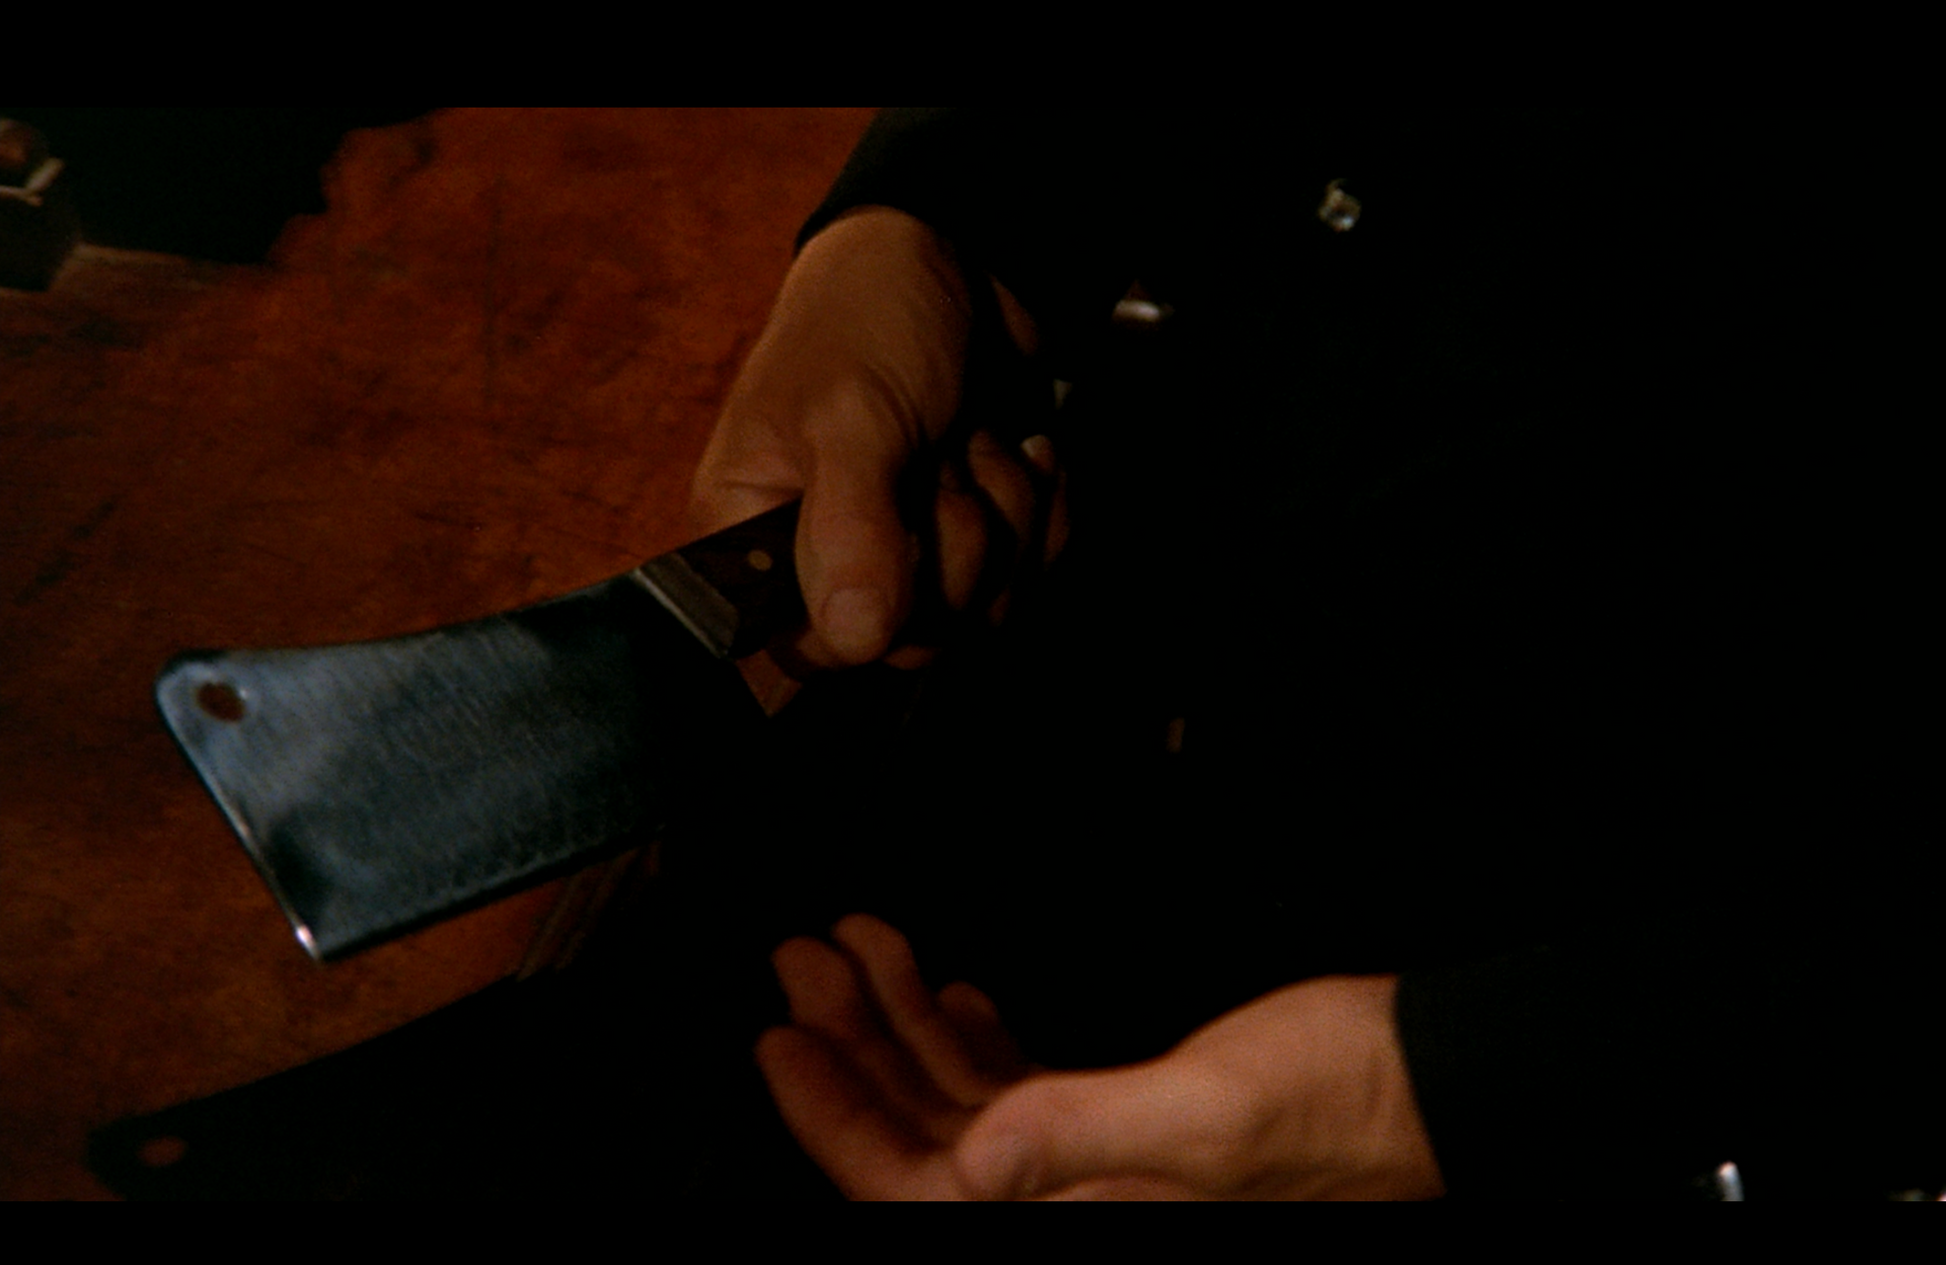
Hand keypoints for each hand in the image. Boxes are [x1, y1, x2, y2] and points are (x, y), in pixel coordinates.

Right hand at [690, 207, 1066, 682]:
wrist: (953, 256)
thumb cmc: (868, 321)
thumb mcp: (849, 417)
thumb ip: (847, 529)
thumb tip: (854, 639)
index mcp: (754, 535)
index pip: (815, 649)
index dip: (879, 610)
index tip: (899, 526)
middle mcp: (825, 560)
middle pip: (915, 639)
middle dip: (957, 542)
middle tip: (940, 458)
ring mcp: (906, 552)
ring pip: (982, 611)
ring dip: (1005, 514)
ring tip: (972, 441)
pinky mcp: (972, 539)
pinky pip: (1029, 576)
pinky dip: (1042, 508)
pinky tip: (1015, 449)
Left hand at [756, 915, 1446, 1199]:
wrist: (1437, 1082)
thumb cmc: (1346, 1105)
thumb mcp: (1210, 1112)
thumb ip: (1085, 1131)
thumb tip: (976, 1158)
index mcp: (1080, 1220)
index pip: (910, 1189)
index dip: (828, 1120)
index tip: (777, 1038)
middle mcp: (1076, 1208)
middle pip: (918, 1142)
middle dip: (851, 1050)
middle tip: (802, 965)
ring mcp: (1100, 1172)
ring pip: (960, 1109)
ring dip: (903, 1027)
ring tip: (859, 947)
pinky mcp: (1128, 1129)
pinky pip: (1018, 1094)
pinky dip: (971, 1040)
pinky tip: (953, 993)